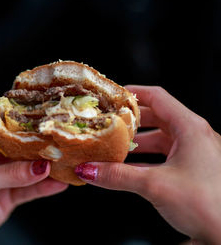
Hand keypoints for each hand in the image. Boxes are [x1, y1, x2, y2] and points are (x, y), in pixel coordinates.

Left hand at [0, 118, 67, 244]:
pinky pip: (30, 188)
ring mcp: (2, 174)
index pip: (9, 122)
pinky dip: (45, 186)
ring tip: (70, 162)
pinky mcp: (8, 194)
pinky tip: (60, 183)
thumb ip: (10, 173)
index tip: (53, 117)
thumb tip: (41, 166)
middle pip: (24, 144)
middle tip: (67, 141)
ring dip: (48, 166)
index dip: (30, 120)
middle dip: (44, 144)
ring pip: (30, 166)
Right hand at [74, 85, 220, 243]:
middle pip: (157, 116)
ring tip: (116, 147)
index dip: (132, 93)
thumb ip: (118, 176)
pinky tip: (130, 168)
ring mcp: (196, 153)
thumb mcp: (155, 185)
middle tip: (110, 122)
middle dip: (131, 120)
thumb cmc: (210, 206)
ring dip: (137, 143)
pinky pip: (165, 156)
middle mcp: (195, 136)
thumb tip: (90, 169)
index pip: (157, 96)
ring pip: (161, 138)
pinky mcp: (194, 169)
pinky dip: (146, 159)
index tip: (112, 97)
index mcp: (190, 128)